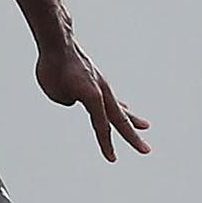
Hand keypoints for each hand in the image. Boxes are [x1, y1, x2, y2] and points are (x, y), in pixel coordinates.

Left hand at [36, 39, 150, 162]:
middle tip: (147, 150)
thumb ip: (69, 100)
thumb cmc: (54, 67)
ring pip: (118, 106)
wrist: (58, 43)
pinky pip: (110, 97)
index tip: (112, 159)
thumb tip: (75, 97)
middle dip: (132, 136)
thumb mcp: (57, 92)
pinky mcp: (96, 80)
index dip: (106, 143)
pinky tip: (125, 110)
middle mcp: (102, 91)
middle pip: (119, 119)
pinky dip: (118, 105)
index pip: (101, 126)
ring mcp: (101, 84)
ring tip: (146, 126)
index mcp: (94, 97)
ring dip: (132, 118)